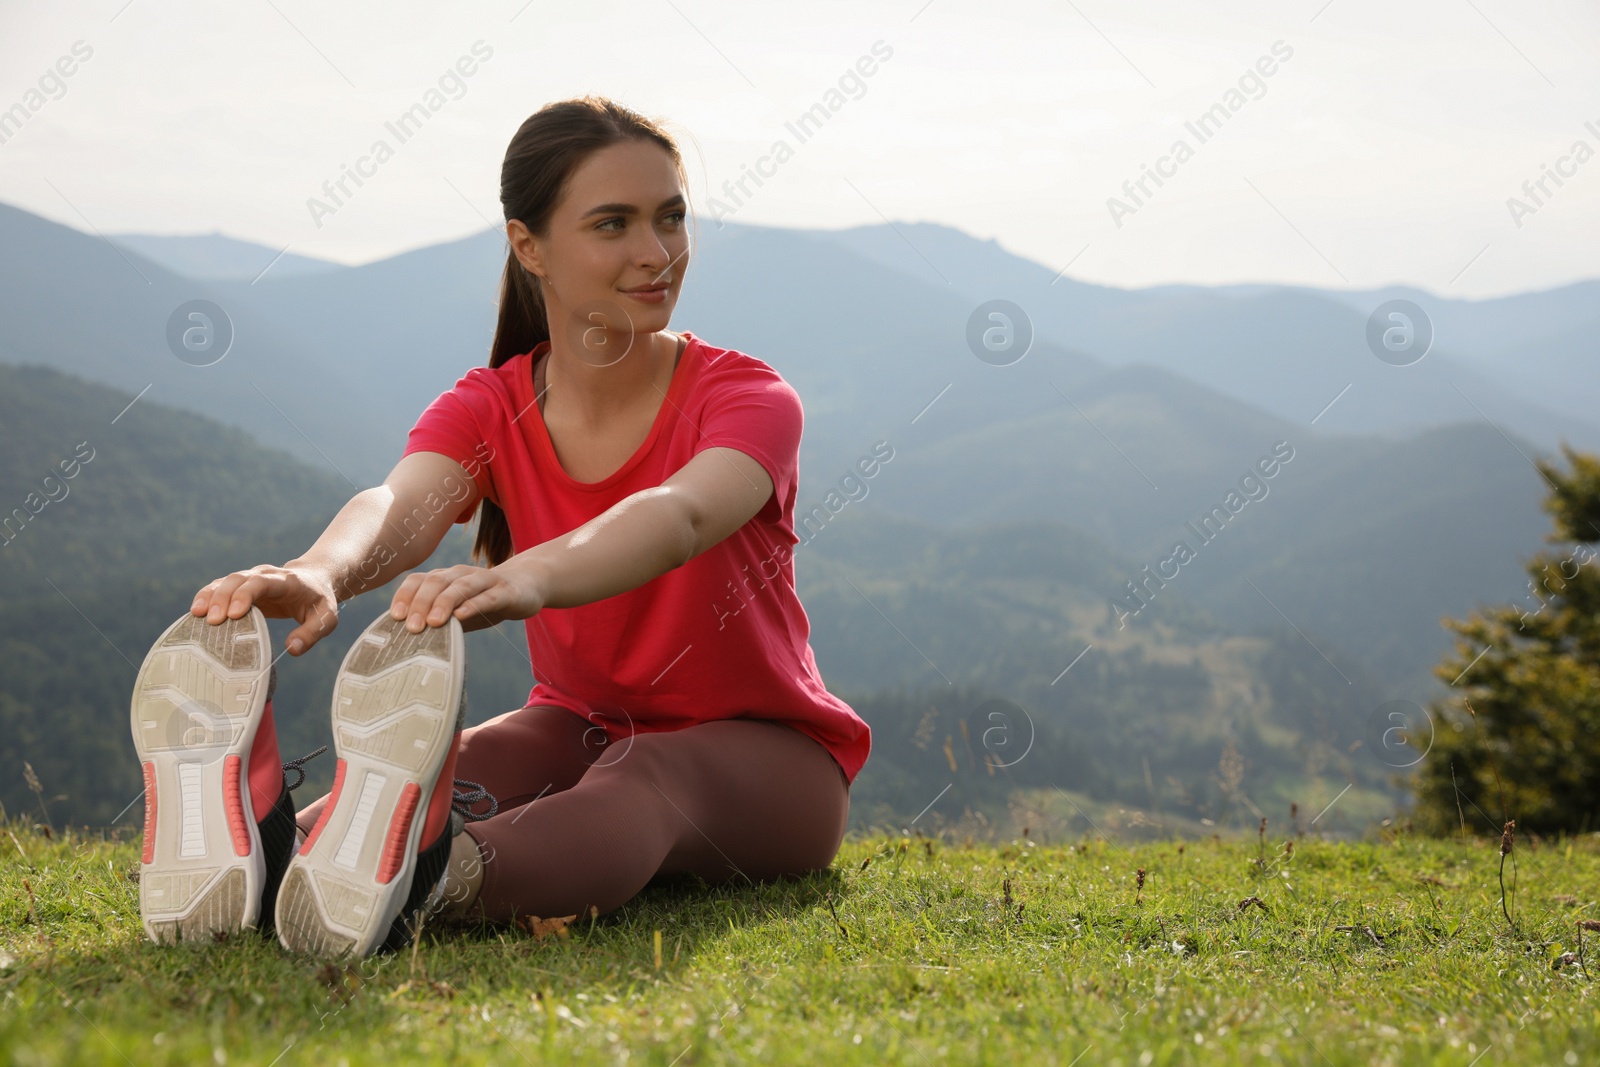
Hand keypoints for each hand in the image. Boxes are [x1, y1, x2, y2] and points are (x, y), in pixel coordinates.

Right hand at [191, 563, 339, 655]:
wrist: (315, 580)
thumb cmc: (319, 602)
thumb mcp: (326, 618)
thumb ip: (312, 633)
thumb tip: (292, 649)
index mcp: (286, 581)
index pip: (262, 582)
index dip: (246, 595)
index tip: (234, 614)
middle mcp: (264, 575)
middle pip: (238, 579)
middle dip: (223, 597)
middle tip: (213, 621)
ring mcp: (251, 579)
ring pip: (225, 581)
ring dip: (210, 596)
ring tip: (197, 615)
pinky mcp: (241, 587)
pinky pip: (220, 588)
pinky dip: (207, 597)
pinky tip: (195, 613)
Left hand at [389, 562, 545, 632]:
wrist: (526, 585)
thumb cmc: (484, 601)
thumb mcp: (458, 610)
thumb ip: (437, 620)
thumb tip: (406, 643)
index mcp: (445, 578)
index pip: (419, 580)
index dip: (405, 596)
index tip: (395, 617)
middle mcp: (461, 574)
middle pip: (436, 582)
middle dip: (421, 603)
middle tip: (412, 627)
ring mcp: (485, 580)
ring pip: (460, 587)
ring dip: (444, 602)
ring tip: (433, 622)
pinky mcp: (506, 591)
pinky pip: (487, 596)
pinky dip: (473, 605)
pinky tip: (462, 616)